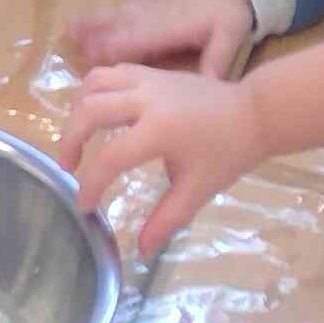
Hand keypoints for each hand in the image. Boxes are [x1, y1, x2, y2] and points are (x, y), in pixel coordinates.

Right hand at [61, 64, 264, 256]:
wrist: (254, 113)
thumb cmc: (228, 153)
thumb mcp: (198, 190)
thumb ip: (167, 220)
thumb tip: (142, 251)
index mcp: (160, 130)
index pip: (111, 158)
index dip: (91, 184)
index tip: (85, 206)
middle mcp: (147, 99)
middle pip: (90, 110)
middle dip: (70, 139)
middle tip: (68, 165)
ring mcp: (148, 79)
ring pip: (94, 82)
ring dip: (78, 109)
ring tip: (80, 135)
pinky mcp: (151, 71)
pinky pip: (111, 72)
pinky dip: (96, 90)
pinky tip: (100, 112)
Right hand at [67, 0, 253, 76]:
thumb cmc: (228, 13)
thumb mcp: (231, 36)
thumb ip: (218, 59)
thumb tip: (209, 84)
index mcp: (168, 29)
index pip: (137, 39)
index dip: (115, 49)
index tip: (93, 62)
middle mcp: (148, 17)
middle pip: (115, 30)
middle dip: (93, 43)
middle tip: (68, 59)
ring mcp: (141, 10)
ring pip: (109, 20)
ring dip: (87, 30)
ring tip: (61, 39)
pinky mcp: (138, 7)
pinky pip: (110, 14)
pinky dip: (90, 20)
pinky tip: (70, 27)